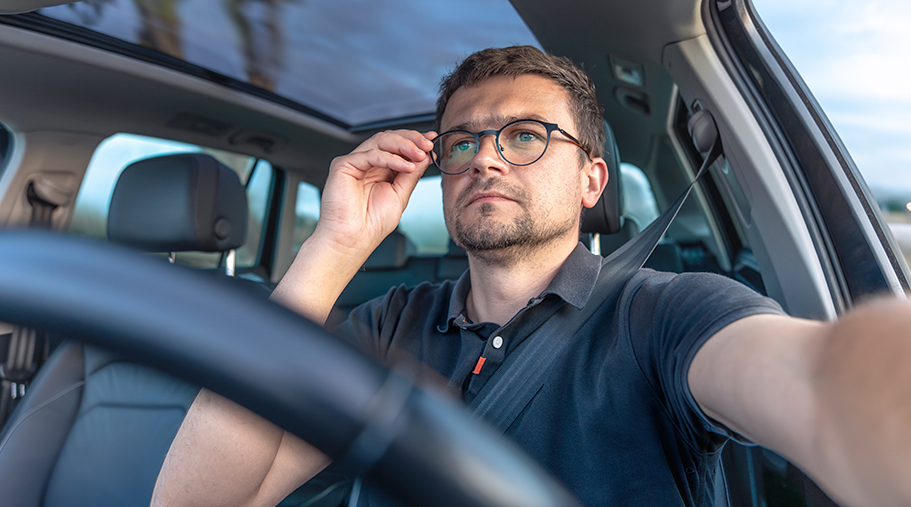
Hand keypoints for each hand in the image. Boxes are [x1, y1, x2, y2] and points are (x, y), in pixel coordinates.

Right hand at [314, 129, 436, 252]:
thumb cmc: (372, 224)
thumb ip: (411, 174)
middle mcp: (367, 163)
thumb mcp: (400, 195)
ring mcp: (354, 162)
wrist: (354, 240)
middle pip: (389, 138)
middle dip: (411, 139)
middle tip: (428, 145)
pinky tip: (406, 166)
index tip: (432, 141)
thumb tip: (426, 156)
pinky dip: (391, 158)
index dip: (415, 141)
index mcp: (380, 170)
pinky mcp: (343, 165)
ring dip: (404, 145)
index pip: (398, 147)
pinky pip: (370, 154)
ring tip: (420, 154)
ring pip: (380, 141)